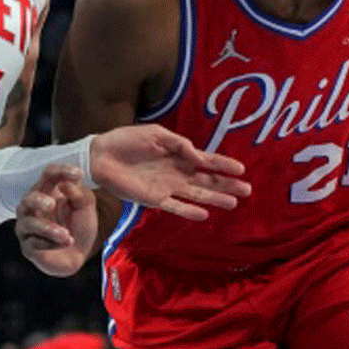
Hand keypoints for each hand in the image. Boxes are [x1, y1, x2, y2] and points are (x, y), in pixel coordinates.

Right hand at [15, 165, 95, 277]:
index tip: (79, 174)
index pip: (49, 175)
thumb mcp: (86, 207)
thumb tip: (66, 184)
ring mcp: (27, 226)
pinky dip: (51, 243)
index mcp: (47, 191)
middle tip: (52, 204)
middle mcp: (32, 206)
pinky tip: (66, 243)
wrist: (80, 254)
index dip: (61, 172)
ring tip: (66, 234)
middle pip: (28, 197)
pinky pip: (34, 243)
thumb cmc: (79, 225)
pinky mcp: (28, 246)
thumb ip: (80, 194)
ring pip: (29, 223)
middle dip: (38, 200)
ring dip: (49, 229)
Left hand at [90, 125, 251, 220]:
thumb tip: (199, 156)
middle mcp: (177, 173)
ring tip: (233, 203)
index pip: (206, 161)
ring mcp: (167, 187)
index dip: (223, 165)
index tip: (241, 170)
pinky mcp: (153, 199)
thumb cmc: (128, 140)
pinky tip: (204, 215)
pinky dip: (188, 211)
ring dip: (214, 199)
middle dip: (227, 185)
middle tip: (247, 190)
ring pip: (196, 195)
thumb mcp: (155, 133)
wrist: (101, 155)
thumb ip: (178, 144)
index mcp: (178, 155)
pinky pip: (174, 207)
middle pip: (207, 181)